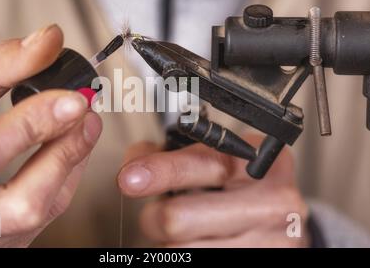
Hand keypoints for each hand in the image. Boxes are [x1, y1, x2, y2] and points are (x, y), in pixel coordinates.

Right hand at [0, 25, 101, 246]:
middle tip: (87, 114)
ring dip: (69, 166)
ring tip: (83, 128)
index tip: (73, 98)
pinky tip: (66, 153)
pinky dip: (61, 184)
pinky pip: (39, 223)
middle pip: (20, 202)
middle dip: (64, 151)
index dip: (33, 124)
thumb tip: (48, 40)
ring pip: (37, 217)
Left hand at [117, 135, 308, 246]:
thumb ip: (169, 156)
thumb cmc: (241, 184)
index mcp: (252, 163)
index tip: (129, 179)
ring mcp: (267, 242)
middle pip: (176, 218)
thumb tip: (132, 167)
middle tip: (161, 212)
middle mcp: (268, 203)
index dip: (158, 172)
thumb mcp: (215, 157)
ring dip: (172, 241)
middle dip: (154, 217)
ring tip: (190, 227)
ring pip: (181, 250)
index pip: (196, 165)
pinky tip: (202, 240)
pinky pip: (198, 264)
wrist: (283, 216)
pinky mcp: (263, 262)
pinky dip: (189, 252)